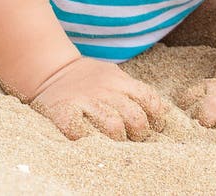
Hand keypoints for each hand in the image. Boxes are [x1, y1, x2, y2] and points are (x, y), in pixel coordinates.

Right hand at [30, 56, 166, 140]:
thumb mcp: (113, 76)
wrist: (52, 71)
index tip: (154, 126)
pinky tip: (89, 140)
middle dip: (139, 133)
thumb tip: (163, 111)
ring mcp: (85, 101)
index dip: (156, 116)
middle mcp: (105, 90)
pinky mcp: (64, 112)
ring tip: (114, 143)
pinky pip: (80, 132)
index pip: (149, 99)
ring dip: (118, 140)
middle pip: (135, 118)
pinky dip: (87, 140)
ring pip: (114, 127)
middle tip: (133, 138)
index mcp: (119, 81)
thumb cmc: (89, 79)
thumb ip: (134, 90)